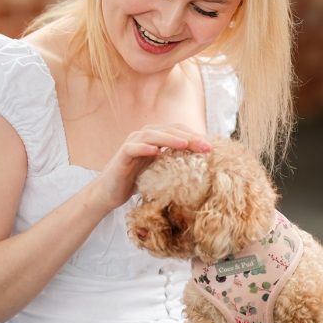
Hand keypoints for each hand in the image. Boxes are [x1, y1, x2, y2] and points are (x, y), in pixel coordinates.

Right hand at [89, 124, 211, 210]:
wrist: (110, 192)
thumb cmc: (137, 180)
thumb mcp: (161, 170)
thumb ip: (176, 162)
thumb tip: (203, 165)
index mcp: (156, 137)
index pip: (178, 131)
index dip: (195, 136)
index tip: (211, 147)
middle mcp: (144, 136)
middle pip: (169, 130)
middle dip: (189, 137)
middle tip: (206, 147)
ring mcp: (132, 143)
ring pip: (152, 135)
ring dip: (170, 139)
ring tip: (185, 144)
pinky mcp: (122, 155)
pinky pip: (133, 148)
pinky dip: (144, 148)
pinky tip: (155, 151)